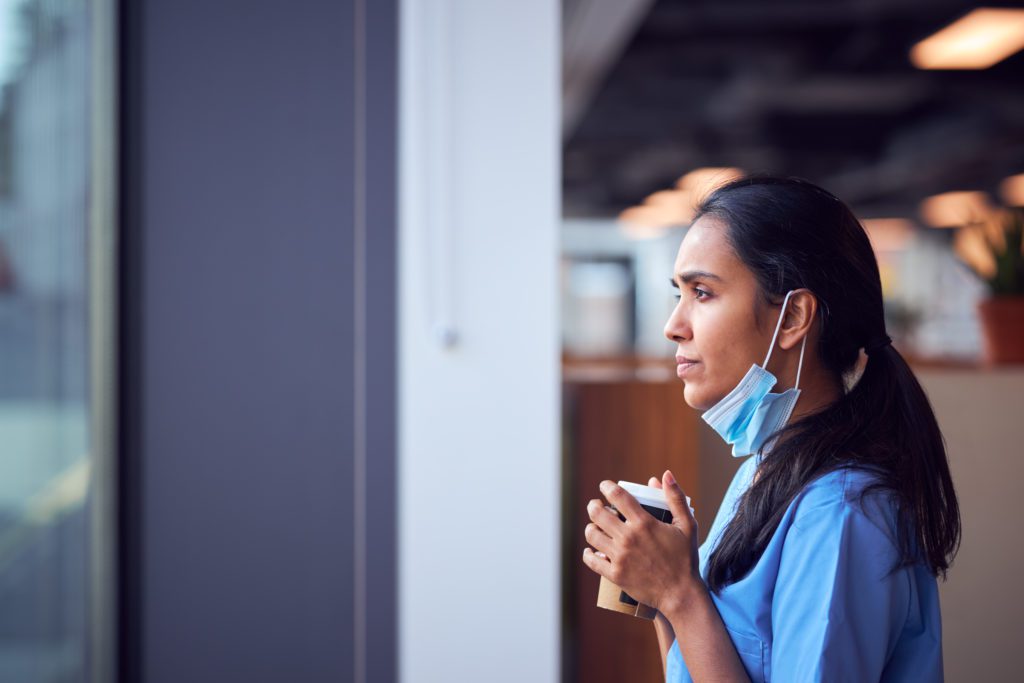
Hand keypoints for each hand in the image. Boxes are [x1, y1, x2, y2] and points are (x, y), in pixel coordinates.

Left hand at [582, 470, 701, 614]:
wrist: (681, 593)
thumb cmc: (685, 558)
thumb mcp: (687, 525)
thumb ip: (675, 497)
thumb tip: (664, 474)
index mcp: (644, 523)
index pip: (617, 496)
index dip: (607, 487)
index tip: (604, 486)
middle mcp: (628, 538)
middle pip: (598, 513)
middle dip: (594, 505)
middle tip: (596, 505)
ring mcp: (620, 557)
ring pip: (592, 535)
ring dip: (591, 527)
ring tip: (595, 526)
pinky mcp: (615, 574)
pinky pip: (592, 560)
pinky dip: (588, 553)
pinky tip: (590, 550)